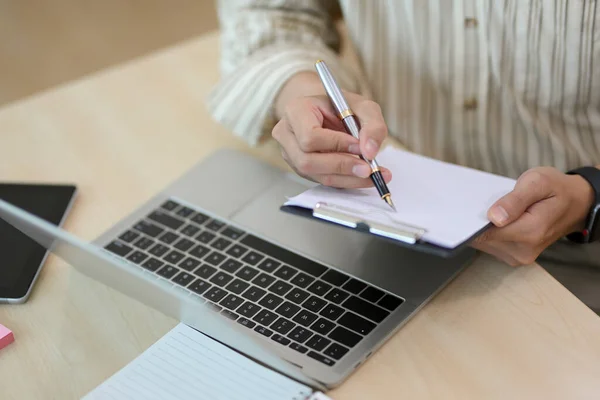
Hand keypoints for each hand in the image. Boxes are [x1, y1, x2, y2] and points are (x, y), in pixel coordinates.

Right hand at [272, 72, 391, 187]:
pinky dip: (345, 181)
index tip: (359, 146)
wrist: (328, 113)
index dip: (335, 144)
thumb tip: (370, 152)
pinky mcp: (300, 169)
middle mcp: (286, 134)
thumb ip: (372, 124)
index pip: (309, 135)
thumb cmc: (341, 107)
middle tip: (369, 168)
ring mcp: (290, 154)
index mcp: (296, 111)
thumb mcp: (362, 106)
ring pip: (315, 175)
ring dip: (346, 178)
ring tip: (372, 174)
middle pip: (307, 161)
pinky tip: (362, 177)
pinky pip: (322, 180)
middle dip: (341, 166)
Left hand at [472, 167, 594, 265]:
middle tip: (483, 203)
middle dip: (477, 222)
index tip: (465, 208)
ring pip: (484, 243)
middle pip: (482, 239)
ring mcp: (518, 256)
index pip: (486, 233)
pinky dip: (488, 232)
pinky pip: (490, 245)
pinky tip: (495, 219)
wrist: (576, 204)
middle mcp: (522, 251)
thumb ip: (515, 200)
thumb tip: (494, 217)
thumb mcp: (538, 182)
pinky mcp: (513, 256)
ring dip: (482, 227)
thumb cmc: (556, 190)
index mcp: (529, 232)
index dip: (472, 221)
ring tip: (493, 209)